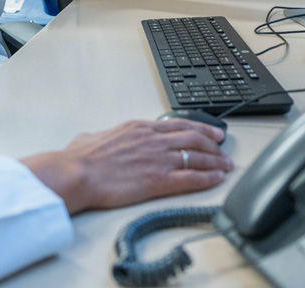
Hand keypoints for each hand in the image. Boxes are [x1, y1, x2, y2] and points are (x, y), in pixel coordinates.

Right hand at [20, 118, 231, 214]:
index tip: (210, 132)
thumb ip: (98, 136)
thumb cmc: (79, 158)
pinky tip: (217, 179)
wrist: (77, 172)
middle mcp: (153, 139)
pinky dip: (208, 178)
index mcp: (139, 127)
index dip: (199, 128)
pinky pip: (191, 178)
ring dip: (215, 161)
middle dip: (213, 143)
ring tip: (227, 166)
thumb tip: (89, 139)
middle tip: (224, 148)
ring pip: (197, 156)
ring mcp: (158, 159)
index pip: (178, 124)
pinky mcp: (158, 180)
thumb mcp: (89, 137)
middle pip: (193, 138)